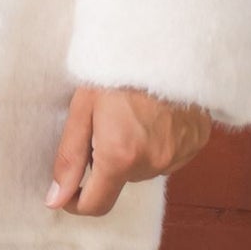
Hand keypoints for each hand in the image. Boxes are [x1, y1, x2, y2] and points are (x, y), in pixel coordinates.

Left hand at [47, 82, 214, 217]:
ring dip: (132, 153)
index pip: (95, 205)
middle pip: (119, 182)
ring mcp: (177, 157)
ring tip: (131, 116)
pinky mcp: (195, 146)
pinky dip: (156, 145)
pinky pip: (167, 157)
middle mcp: (152, 164)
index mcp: (120, 157)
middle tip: (105, 124)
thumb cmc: (118, 71)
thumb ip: (69, 158)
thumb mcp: (82, 109)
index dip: (75, 201)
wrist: (166, 44)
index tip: (68, 188)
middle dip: (106, 162)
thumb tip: (55, 199)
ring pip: (143, 169)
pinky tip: (153, 117)